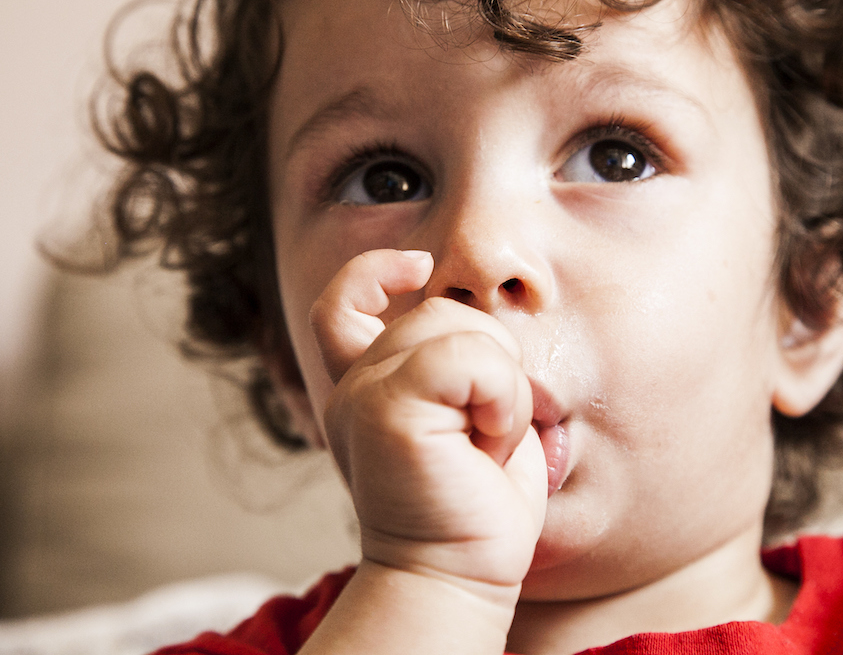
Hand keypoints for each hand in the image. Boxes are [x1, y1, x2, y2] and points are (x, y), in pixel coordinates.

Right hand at [310, 249, 547, 594]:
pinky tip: (488, 443)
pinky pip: (469, 357)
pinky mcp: (387, 409)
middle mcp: (353, 386)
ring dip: (500, 384)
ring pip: (456, 326)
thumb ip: (451, 363)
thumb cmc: (473, 504)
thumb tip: (476, 314)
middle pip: (437, 310)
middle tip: (485, 430)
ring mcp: (363, 395)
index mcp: (366, 387)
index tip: (419, 266)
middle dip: (490, 360)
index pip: (342, 302)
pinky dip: (499, 396)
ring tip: (484, 442)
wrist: (459, 575)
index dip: (374, 270)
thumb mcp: (466, 416)